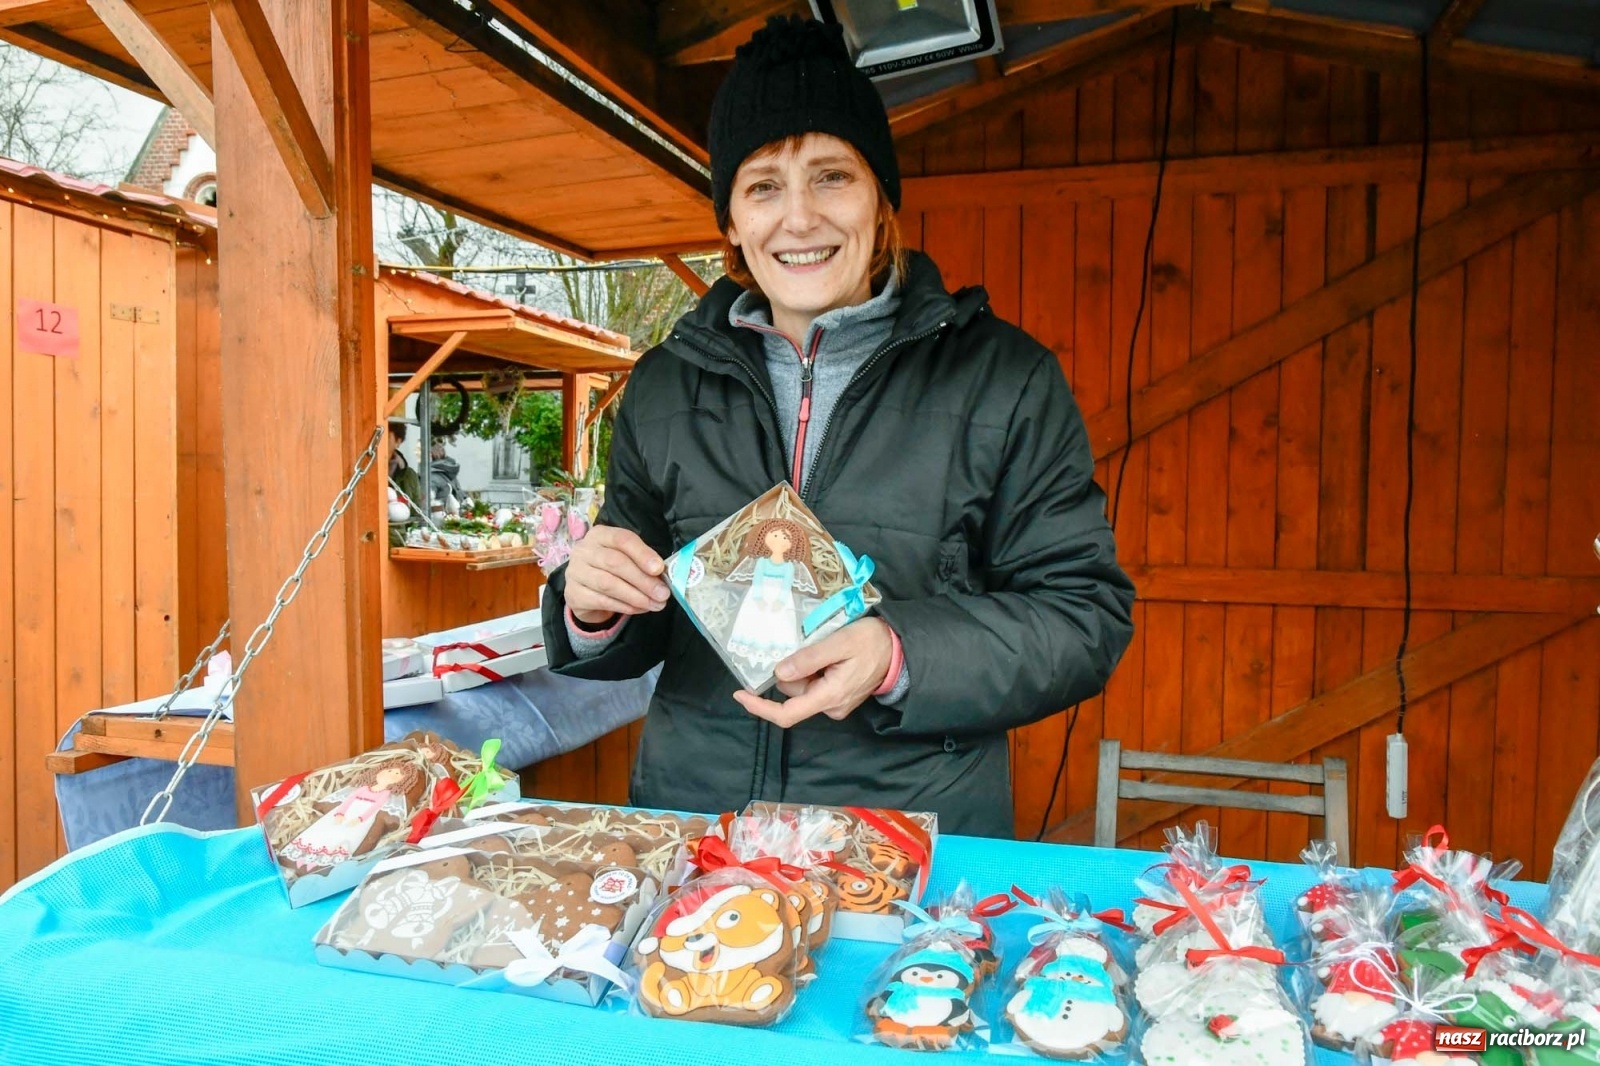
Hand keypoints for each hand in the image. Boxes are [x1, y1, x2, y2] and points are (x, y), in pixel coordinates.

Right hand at [563, 525, 669, 624]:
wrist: (585, 591)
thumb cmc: (611, 570)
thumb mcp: (626, 558)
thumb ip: (642, 562)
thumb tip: (662, 575)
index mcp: (600, 535)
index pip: (622, 539)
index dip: (642, 553)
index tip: (659, 569)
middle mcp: (584, 550)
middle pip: (615, 562)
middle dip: (643, 580)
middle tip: (662, 593)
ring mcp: (575, 572)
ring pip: (608, 584)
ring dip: (636, 596)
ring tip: (655, 604)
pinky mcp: (573, 594)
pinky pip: (602, 601)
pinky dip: (624, 607)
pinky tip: (639, 609)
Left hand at [733, 617, 893, 728]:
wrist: (898, 649)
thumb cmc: (871, 642)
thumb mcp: (839, 643)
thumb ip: (809, 659)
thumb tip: (779, 673)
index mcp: (829, 697)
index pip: (787, 713)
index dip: (760, 707)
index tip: (740, 694)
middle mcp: (830, 707)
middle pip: (792, 694)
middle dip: (792, 670)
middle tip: (813, 646)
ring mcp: (834, 704)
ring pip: (801, 688)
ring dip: (803, 668)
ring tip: (825, 649)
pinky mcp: (837, 697)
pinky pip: (812, 685)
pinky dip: (811, 671)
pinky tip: (827, 656)